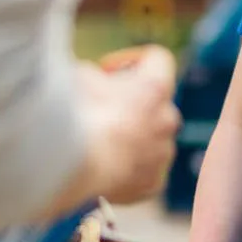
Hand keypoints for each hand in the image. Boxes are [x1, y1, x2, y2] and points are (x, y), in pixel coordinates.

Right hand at [76, 44, 181, 204]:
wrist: (74, 165)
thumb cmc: (76, 113)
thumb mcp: (78, 76)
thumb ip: (94, 74)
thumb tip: (92, 81)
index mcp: (156, 87)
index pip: (158, 59)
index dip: (131, 60)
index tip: (106, 70)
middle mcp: (168, 119)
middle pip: (155, 103)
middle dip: (130, 104)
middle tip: (98, 110)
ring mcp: (162, 154)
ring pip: (151, 140)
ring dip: (130, 138)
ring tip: (95, 144)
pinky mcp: (152, 183)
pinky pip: (143, 173)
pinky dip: (126, 171)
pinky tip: (101, 169)